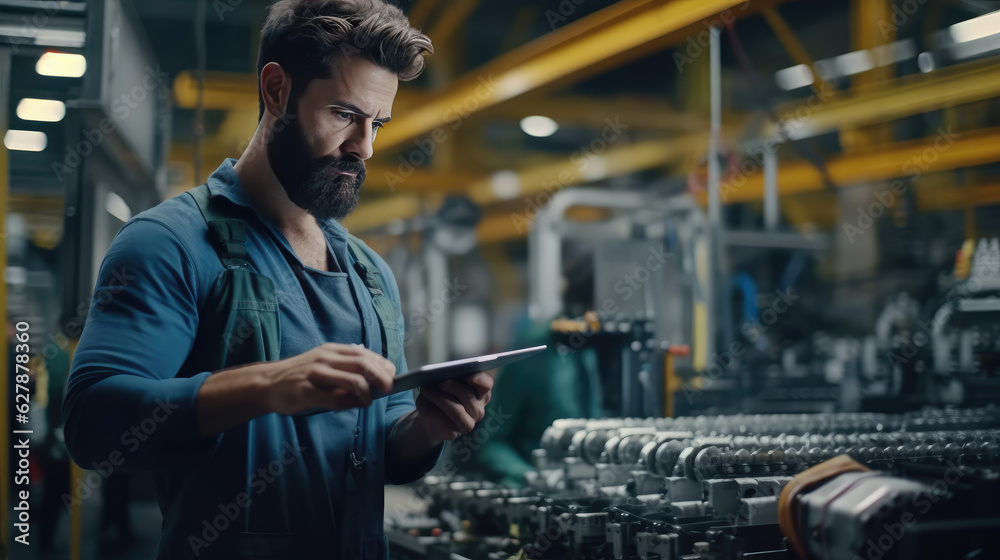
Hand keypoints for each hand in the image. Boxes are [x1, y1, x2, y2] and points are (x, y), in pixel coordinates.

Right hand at [261, 343, 394, 414]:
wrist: (267, 383)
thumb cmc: (300, 376)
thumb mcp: (324, 365)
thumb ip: (345, 370)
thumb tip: (375, 382)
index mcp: (332, 350)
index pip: (365, 354)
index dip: (382, 365)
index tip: (391, 377)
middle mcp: (325, 358)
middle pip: (363, 364)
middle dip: (381, 377)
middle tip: (388, 389)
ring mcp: (315, 373)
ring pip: (352, 380)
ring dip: (366, 393)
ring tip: (368, 402)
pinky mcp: (306, 391)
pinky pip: (335, 400)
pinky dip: (349, 404)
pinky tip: (353, 406)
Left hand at [412, 372, 493, 441]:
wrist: (430, 417)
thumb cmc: (439, 394)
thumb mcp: (442, 382)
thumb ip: (445, 377)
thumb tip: (439, 377)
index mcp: (480, 392)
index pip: (486, 384)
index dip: (480, 379)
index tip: (469, 376)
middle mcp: (478, 408)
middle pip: (468, 395)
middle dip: (452, 386)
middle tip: (440, 381)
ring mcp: (469, 422)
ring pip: (456, 409)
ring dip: (439, 397)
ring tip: (426, 389)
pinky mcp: (455, 433)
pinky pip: (444, 421)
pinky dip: (432, 410)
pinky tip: (425, 405)